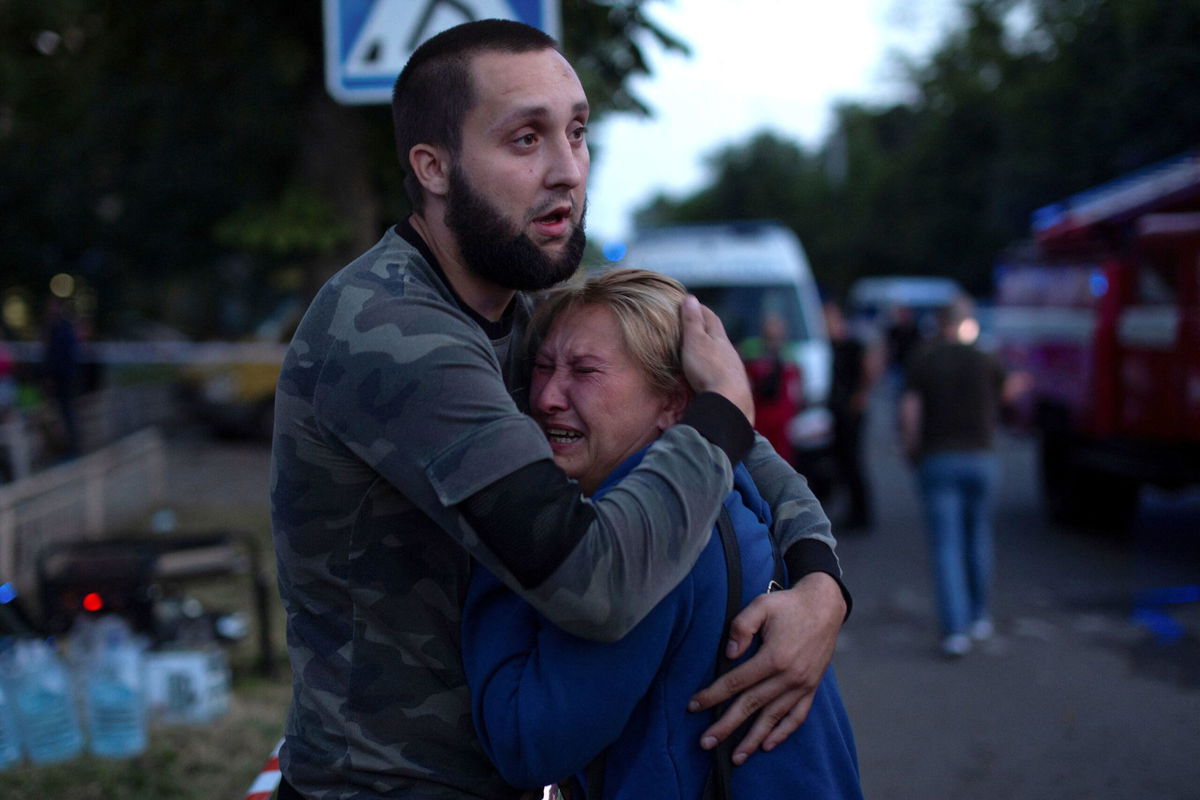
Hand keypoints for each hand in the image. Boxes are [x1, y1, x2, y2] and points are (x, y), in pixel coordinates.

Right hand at [680, 296, 753, 424]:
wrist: (729, 400)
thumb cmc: (708, 368)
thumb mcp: (695, 341)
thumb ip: (692, 322)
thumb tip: (690, 298)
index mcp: (720, 338)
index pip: (711, 318)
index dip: (700, 309)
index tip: (691, 303)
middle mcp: (729, 352)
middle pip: (718, 335)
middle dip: (708, 328)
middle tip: (697, 323)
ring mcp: (733, 369)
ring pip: (722, 354)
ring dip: (713, 349)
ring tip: (702, 349)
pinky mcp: (733, 386)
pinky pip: (723, 370)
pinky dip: (715, 366)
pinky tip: (712, 373)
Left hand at [688, 572, 844, 763]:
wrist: (825, 606)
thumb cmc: (788, 604)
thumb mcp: (761, 605)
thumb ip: (741, 626)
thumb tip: (729, 654)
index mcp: (774, 657)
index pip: (736, 682)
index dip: (713, 695)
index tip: (694, 705)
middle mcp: (789, 677)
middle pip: (751, 706)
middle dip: (726, 725)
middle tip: (706, 742)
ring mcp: (802, 685)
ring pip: (773, 718)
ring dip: (753, 739)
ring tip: (736, 757)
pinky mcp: (811, 688)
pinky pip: (797, 717)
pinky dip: (783, 733)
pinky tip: (768, 744)